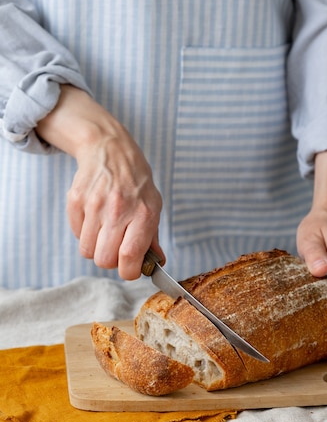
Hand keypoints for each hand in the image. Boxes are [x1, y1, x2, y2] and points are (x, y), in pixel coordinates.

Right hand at [36, 85, 163, 279]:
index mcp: (143, 213)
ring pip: (87, 251)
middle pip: (104, 259)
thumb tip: (156, 264)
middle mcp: (119, 209)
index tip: (130, 268)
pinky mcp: (76, 200)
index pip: (129, 257)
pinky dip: (84, 233)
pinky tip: (94, 218)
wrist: (110, 149)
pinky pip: (76, 235)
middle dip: (110, 260)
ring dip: (95, 247)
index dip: (129, 271)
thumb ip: (152, 237)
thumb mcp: (153, 205)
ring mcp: (94, 204)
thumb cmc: (135, 182)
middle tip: (116, 248)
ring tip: (104, 232)